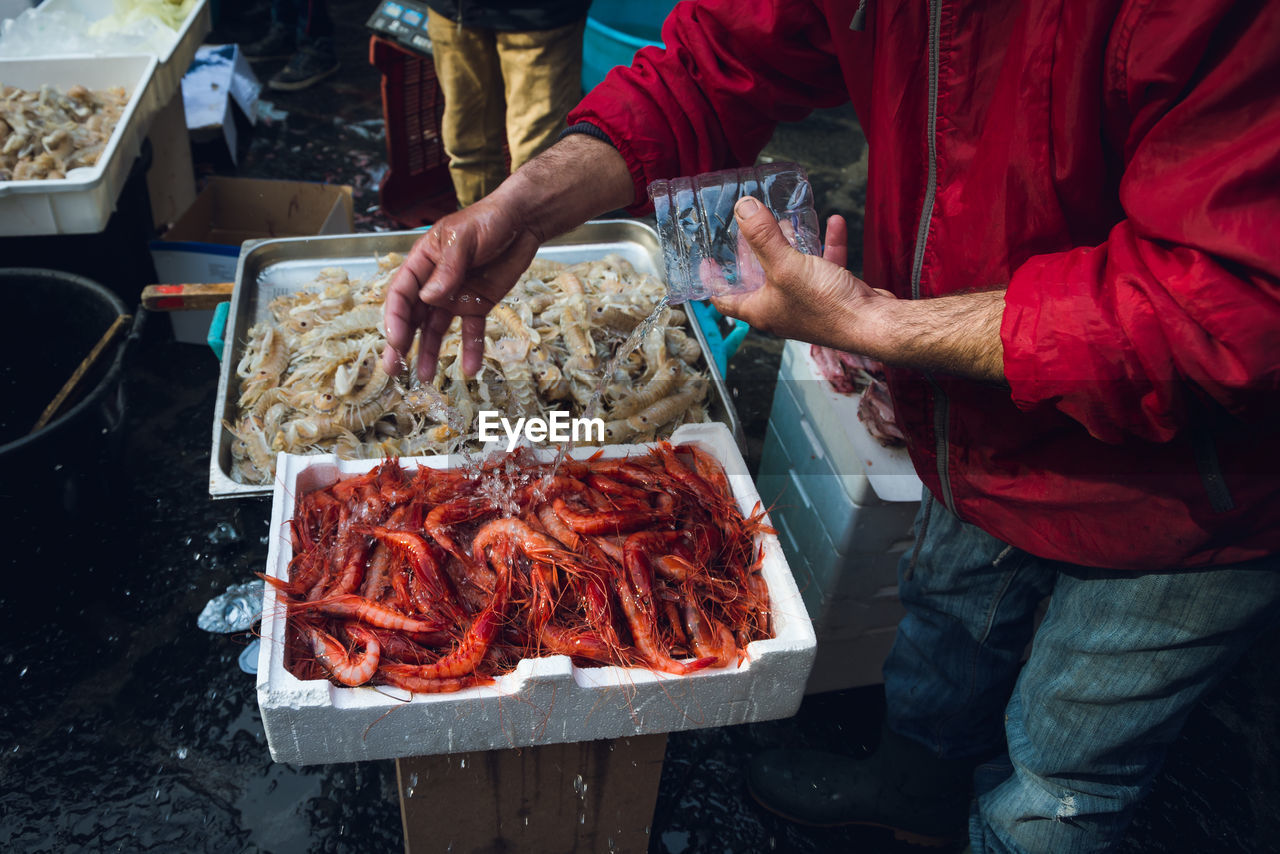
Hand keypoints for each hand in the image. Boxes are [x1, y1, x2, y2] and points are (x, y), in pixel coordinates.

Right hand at [381, 196, 540, 380]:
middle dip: (402, 343)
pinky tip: (470, 369)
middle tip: (394, 370)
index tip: (396, 341)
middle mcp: (434, 283)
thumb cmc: (487, 220)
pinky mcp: (478, 305)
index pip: (401, 294)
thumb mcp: (464, 239)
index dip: (395, 318)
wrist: (522, 222)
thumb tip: (429, 298)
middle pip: (412, 317)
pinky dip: (471, 350)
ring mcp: (455, 297)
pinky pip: (471, 331)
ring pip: (436, 329)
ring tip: (425, 377)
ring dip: (429, 352)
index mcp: (422, 263)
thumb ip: (448, 269)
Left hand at [712, 197, 893, 354]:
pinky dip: (827, 244)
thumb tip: (743, 208)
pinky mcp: (832, 295)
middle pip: (758, 279)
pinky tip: (832, 224)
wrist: (874, 323)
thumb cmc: (828, 307)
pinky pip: (825, 265)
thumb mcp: (787, 266)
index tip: (706, 260)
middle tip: (747, 230)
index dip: (713, 280)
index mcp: (762, 311)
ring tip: (784, 221)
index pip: (725, 299)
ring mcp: (808, 303)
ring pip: (792, 269)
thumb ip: (763, 236)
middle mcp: (782, 309)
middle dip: (753, 253)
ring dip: (789, 244)